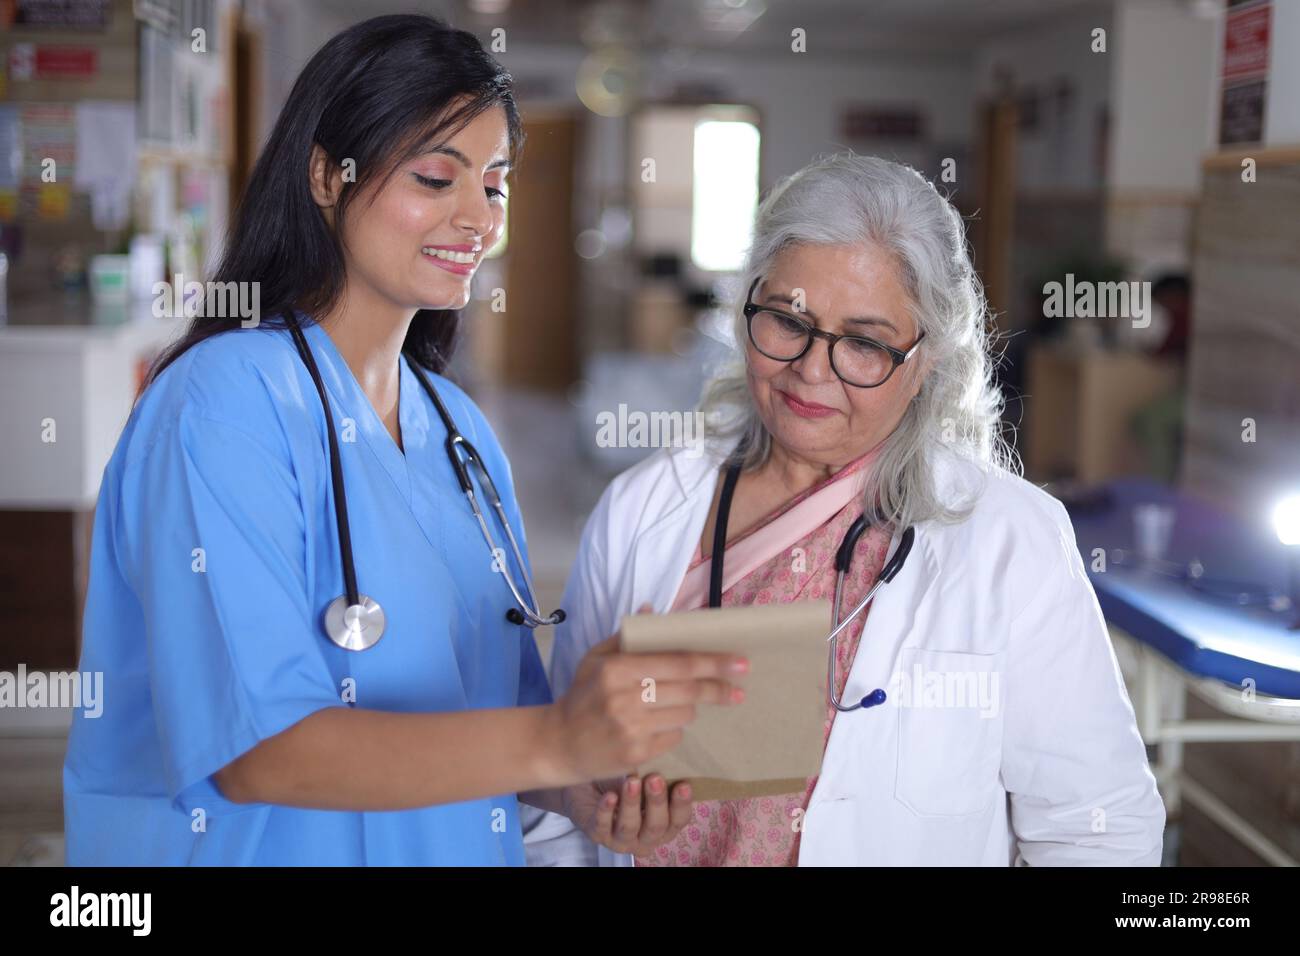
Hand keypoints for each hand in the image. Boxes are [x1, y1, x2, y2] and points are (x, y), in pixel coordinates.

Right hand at [541, 605, 747, 784]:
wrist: (558, 743)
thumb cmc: (582, 695)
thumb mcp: (596, 658)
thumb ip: (627, 635)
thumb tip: (653, 609)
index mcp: (617, 668)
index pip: (677, 663)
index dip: (713, 662)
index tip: (740, 662)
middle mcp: (625, 698)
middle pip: (689, 690)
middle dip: (718, 688)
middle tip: (738, 688)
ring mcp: (631, 728)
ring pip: (685, 715)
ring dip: (688, 708)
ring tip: (672, 705)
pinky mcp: (636, 754)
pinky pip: (674, 737)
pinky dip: (672, 729)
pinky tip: (654, 725)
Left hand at [563, 773, 694, 855]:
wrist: (588, 785)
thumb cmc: (622, 780)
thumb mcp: (642, 776)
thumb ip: (657, 774)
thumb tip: (670, 752)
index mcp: (664, 825)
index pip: (678, 820)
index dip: (682, 804)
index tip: (683, 784)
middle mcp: (645, 838)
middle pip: (656, 826)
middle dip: (657, 802)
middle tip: (654, 778)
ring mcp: (621, 840)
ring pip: (630, 827)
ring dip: (631, 804)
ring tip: (631, 781)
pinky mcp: (598, 835)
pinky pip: (602, 826)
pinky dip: (606, 810)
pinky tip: (609, 796)